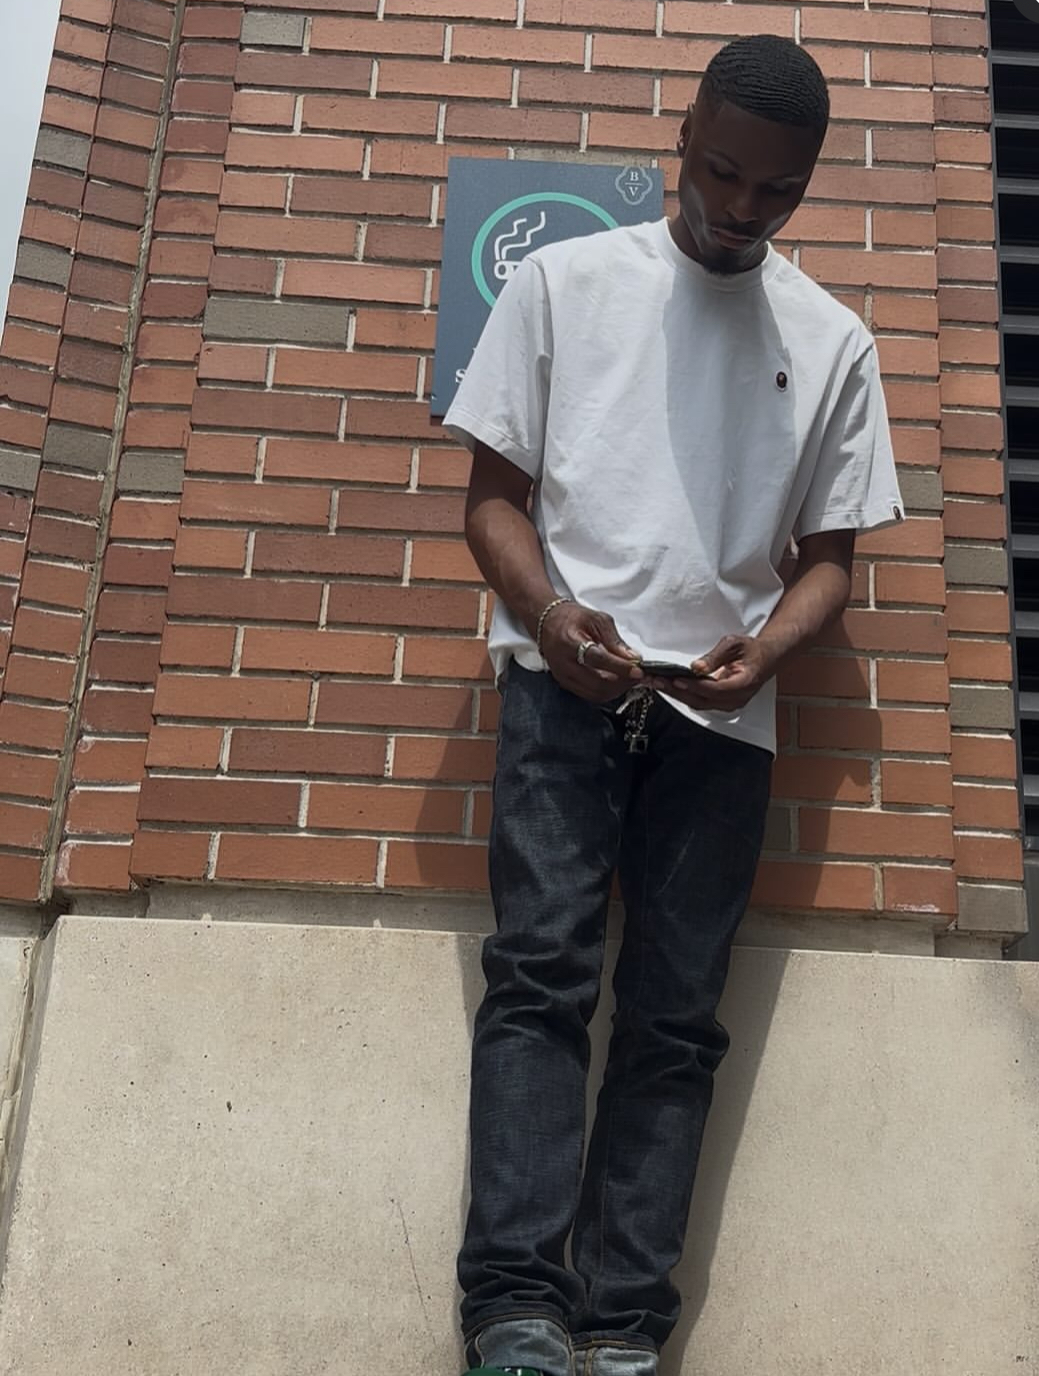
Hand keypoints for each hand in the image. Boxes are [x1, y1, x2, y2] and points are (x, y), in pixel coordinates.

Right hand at [540, 602, 643, 702]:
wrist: (548, 623)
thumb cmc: (572, 619)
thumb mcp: (597, 620)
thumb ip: (614, 640)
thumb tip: (632, 658)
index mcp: (569, 642)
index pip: (597, 659)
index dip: (619, 667)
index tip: (637, 670)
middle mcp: (563, 664)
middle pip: (597, 683)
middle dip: (622, 682)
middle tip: (638, 675)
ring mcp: (563, 677)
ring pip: (596, 693)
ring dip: (617, 689)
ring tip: (630, 678)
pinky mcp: (566, 684)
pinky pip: (591, 695)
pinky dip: (608, 691)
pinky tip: (617, 682)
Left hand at [647, 635, 778, 712]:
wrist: (766, 659)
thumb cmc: (751, 649)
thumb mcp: (735, 644)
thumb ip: (715, 656)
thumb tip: (696, 667)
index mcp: (743, 684)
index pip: (715, 689)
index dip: (694, 685)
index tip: (676, 679)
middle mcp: (736, 699)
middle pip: (702, 700)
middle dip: (676, 690)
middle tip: (655, 681)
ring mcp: (729, 704)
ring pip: (698, 703)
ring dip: (676, 693)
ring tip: (656, 683)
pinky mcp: (721, 704)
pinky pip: (699, 702)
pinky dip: (683, 694)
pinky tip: (669, 686)